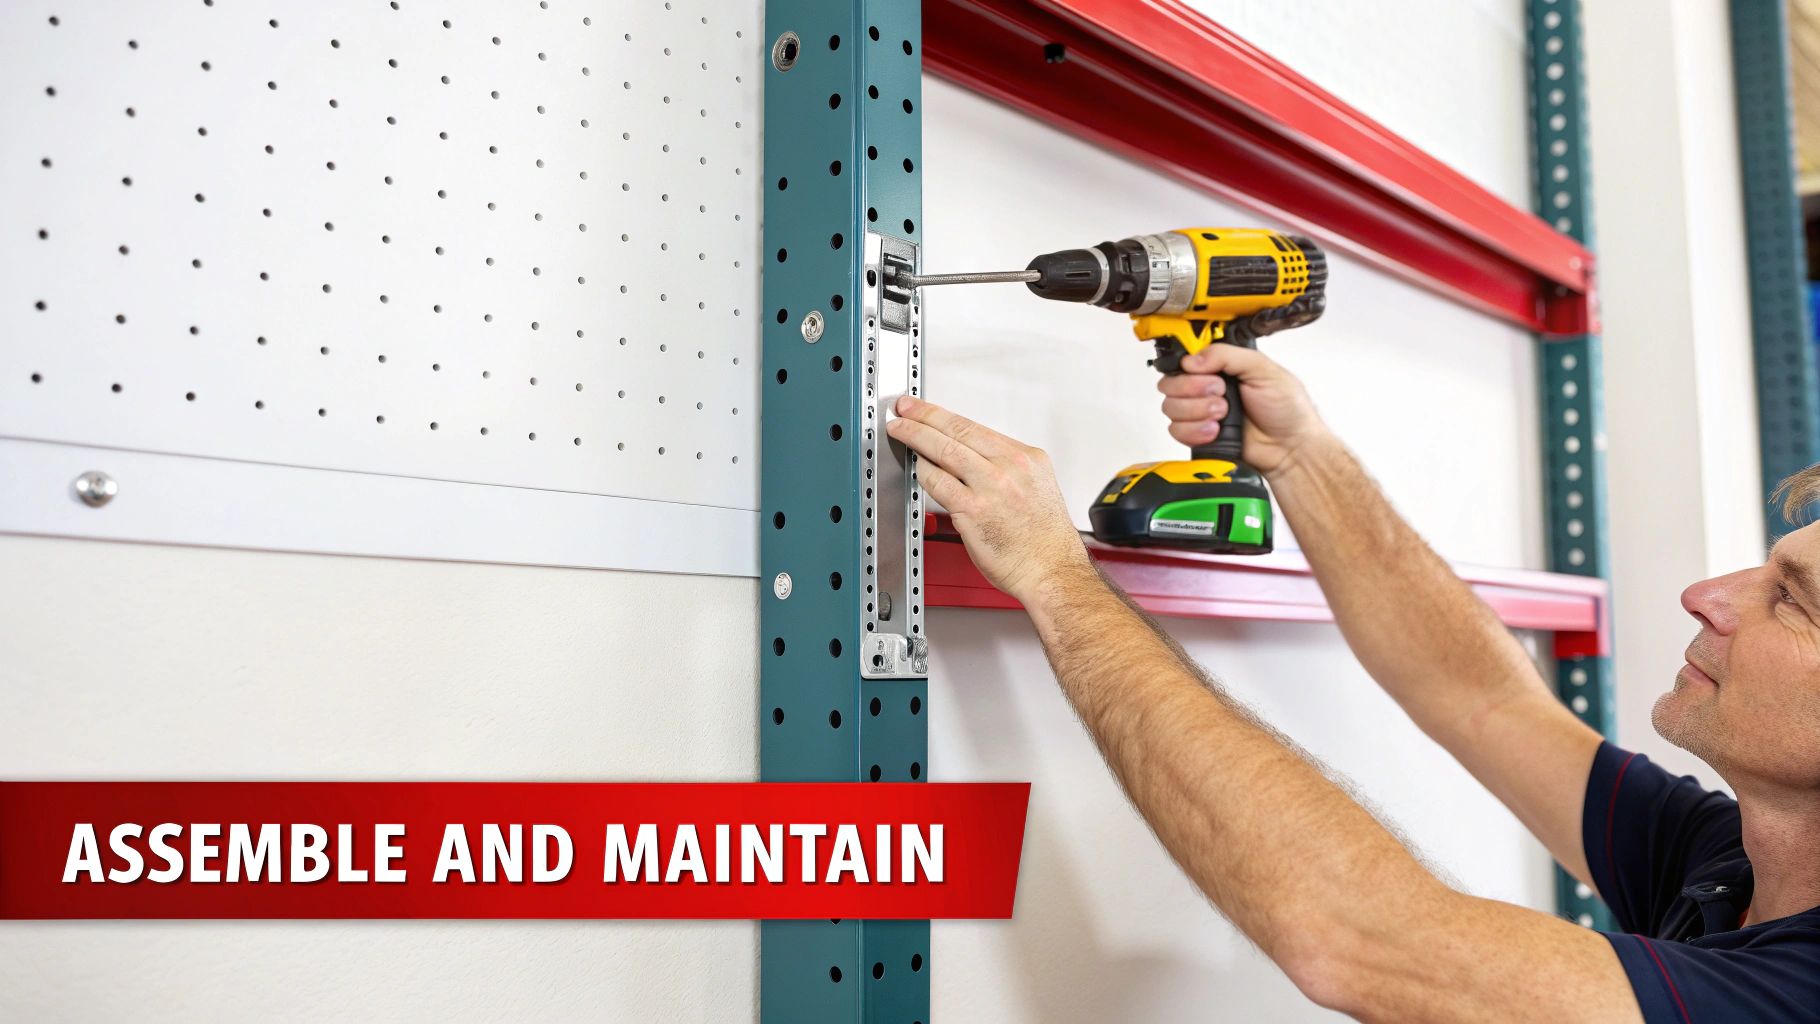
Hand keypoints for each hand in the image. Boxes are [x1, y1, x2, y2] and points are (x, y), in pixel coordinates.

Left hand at [885, 397, 1091, 604]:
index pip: (975, 427)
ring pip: (944, 450)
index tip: (926, 409)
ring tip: (901, 430)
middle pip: (957, 430)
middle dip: (924, 415)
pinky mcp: (973, 510)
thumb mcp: (1037, 487)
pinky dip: (923, 472)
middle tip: (905, 408)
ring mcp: (991, 487)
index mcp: (1027, 458)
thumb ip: (1006, 470)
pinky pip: (939, 483)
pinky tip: (915, 466)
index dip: (943, 415)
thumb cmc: (1045, 539)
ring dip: (916, 436)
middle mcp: (1010, 467)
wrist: (1052, 570)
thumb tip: (972, 459)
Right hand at [1158, 343, 1329, 474]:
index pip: (1185, 361)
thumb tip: (1193, 359)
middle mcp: (1207, 389)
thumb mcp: (1264, 370)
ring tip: (1222, 415)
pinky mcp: (1198, 436)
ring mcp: (1201, 413)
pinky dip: (1195, 432)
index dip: (1190, 368)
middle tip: (1220, 394)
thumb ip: (1228, 355)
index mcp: (1222, 368)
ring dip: (1197, 411)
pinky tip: (1215, 431)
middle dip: (1194, 390)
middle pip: (1171, 384)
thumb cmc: (1287, 410)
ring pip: (1170, 407)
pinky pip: (1176, 431)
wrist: (1290, 448)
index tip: (1207, 375)